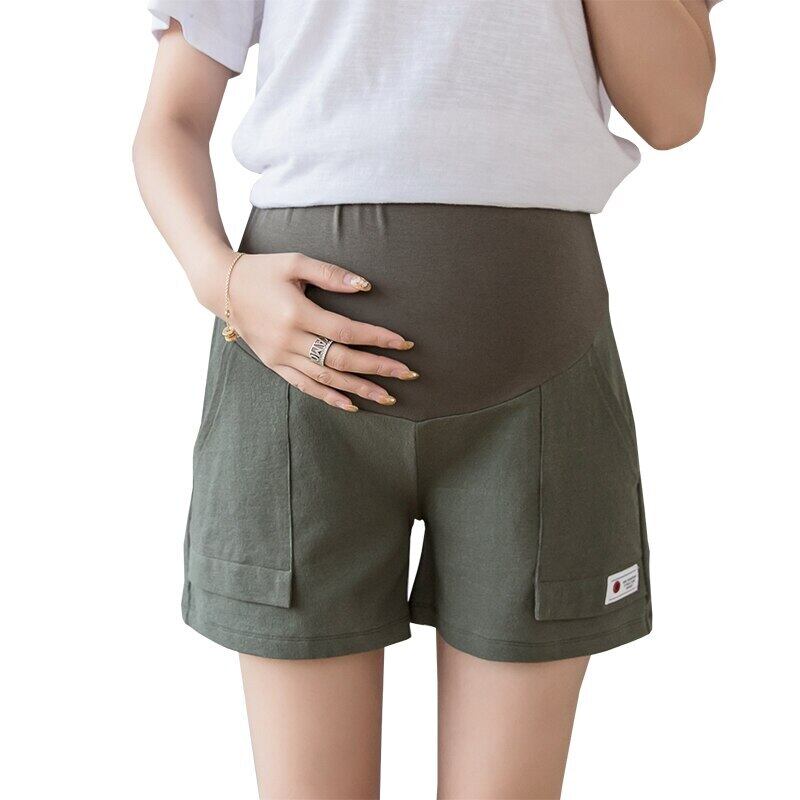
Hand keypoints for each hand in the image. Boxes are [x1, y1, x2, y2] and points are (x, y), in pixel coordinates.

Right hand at [224, 252, 417, 410]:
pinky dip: (329, 398)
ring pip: (325, 380)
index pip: (346, 331)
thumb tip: (365, 287)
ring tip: (387, 396)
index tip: (404, 343)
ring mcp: (280, 356)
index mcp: (297, 313)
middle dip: (377, 368)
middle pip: (341, 360)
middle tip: (407, 374)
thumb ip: (331, 274)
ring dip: (359, 389)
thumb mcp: (295, 262)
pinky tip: (351, 405)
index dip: (377, 338)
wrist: (222, 287)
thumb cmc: (263, 270)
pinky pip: (304, 387)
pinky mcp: (274, 365)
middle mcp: (289, 340)